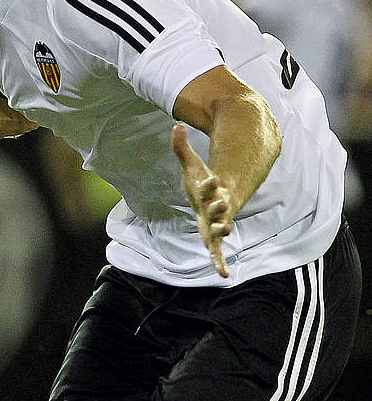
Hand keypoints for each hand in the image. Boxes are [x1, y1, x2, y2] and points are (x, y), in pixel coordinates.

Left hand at [172, 124, 232, 277]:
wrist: (215, 199)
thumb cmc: (201, 183)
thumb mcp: (190, 165)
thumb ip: (182, 147)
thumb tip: (176, 125)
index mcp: (210, 189)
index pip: (210, 184)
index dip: (209, 182)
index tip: (210, 178)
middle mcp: (217, 206)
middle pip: (219, 206)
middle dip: (220, 206)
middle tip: (220, 206)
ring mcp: (217, 222)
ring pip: (222, 227)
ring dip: (223, 230)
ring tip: (224, 233)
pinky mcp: (214, 237)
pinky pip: (217, 250)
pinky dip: (219, 261)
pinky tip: (223, 274)